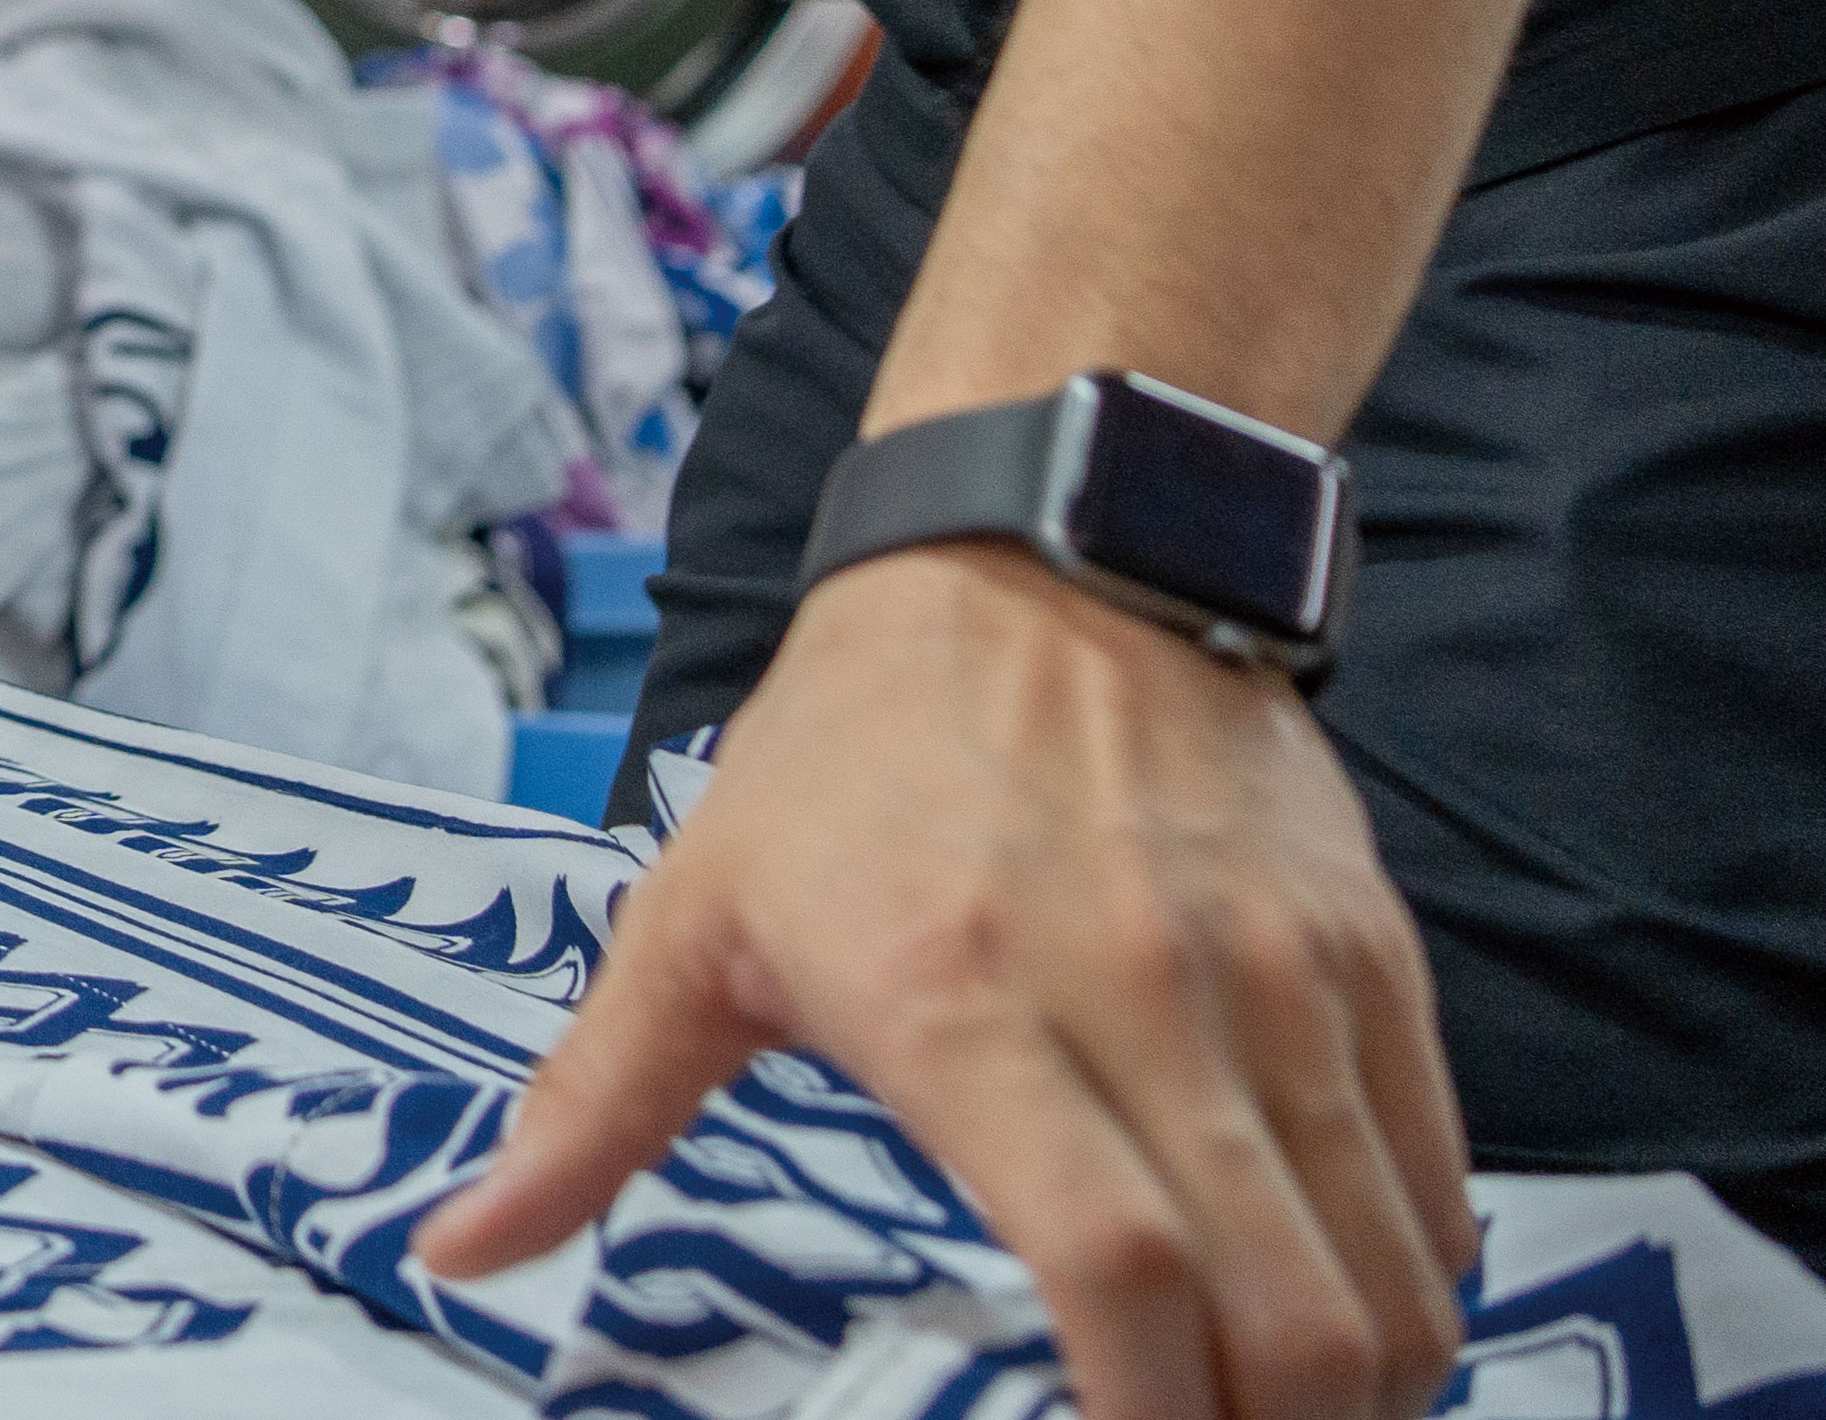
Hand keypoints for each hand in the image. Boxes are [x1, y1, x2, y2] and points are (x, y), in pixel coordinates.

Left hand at [418, 542, 1475, 1419]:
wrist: (1034, 562)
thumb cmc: (851, 753)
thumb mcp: (692, 921)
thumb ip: (590, 1111)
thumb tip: (461, 1250)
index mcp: (957, 996)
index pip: (1114, 1259)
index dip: (1145, 1407)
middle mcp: (1140, 992)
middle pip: (1281, 1307)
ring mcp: (1276, 976)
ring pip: (1385, 1265)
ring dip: (1355, 1385)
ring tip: (1269, 1411)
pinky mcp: (1368, 954)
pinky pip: (1435, 1177)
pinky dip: (1408, 1281)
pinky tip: (1336, 1311)